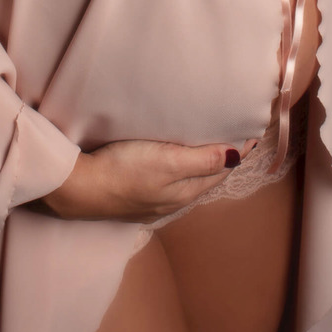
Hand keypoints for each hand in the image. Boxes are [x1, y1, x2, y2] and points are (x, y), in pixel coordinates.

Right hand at [37, 134, 260, 223]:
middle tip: (237, 132)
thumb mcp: (167, 161)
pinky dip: (182, 169)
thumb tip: (238, 156)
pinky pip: (170, 182)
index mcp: (186, 191)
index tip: (252, 131)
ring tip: (212, 143)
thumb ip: (202, 159)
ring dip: (204, 163)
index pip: (223, 168)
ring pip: (190, 180)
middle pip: (208, 176)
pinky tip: (175, 161)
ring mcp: (155, 201)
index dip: (238, 150)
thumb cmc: (123, 171)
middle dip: (225, 157)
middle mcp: (175, 200)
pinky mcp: (137, 196)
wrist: (79, 189)